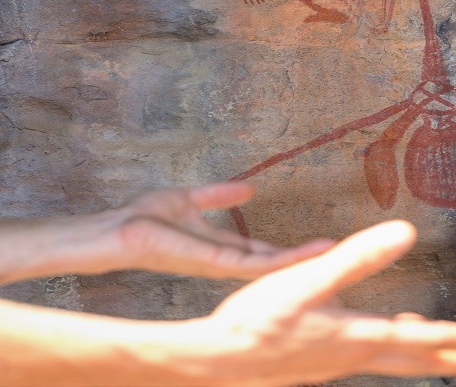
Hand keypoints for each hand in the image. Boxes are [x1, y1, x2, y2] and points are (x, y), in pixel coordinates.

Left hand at [103, 182, 332, 279]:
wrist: (119, 230)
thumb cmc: (144, 218)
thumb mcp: (190, 200)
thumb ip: (218, 195)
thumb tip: (249, 187)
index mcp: (218, 246)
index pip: (260, 251)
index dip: (287, 250)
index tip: (317, 247)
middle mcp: (222, 260)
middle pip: (270, 264)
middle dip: (301, 261)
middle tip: (336, 255)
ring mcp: (219, 264)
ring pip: (268, 267)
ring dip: (299, 261)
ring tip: (330, 254)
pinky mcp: (213, 263)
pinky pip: (252, 264)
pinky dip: (279, 260)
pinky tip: (301, 256)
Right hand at [190, 220, 455, 385]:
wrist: (215, 362)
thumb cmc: (257, 321)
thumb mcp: (308, 280)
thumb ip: (358, 256)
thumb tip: (407, 232)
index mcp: (359, 338)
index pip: (426, 340)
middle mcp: (354, 355)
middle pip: (417, 359)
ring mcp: (335, 362)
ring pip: (394, 359)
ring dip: (425, 355)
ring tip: (448, 352)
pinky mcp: (318, 361)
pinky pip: (368, 356)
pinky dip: (389, 346)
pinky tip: (382, 334)